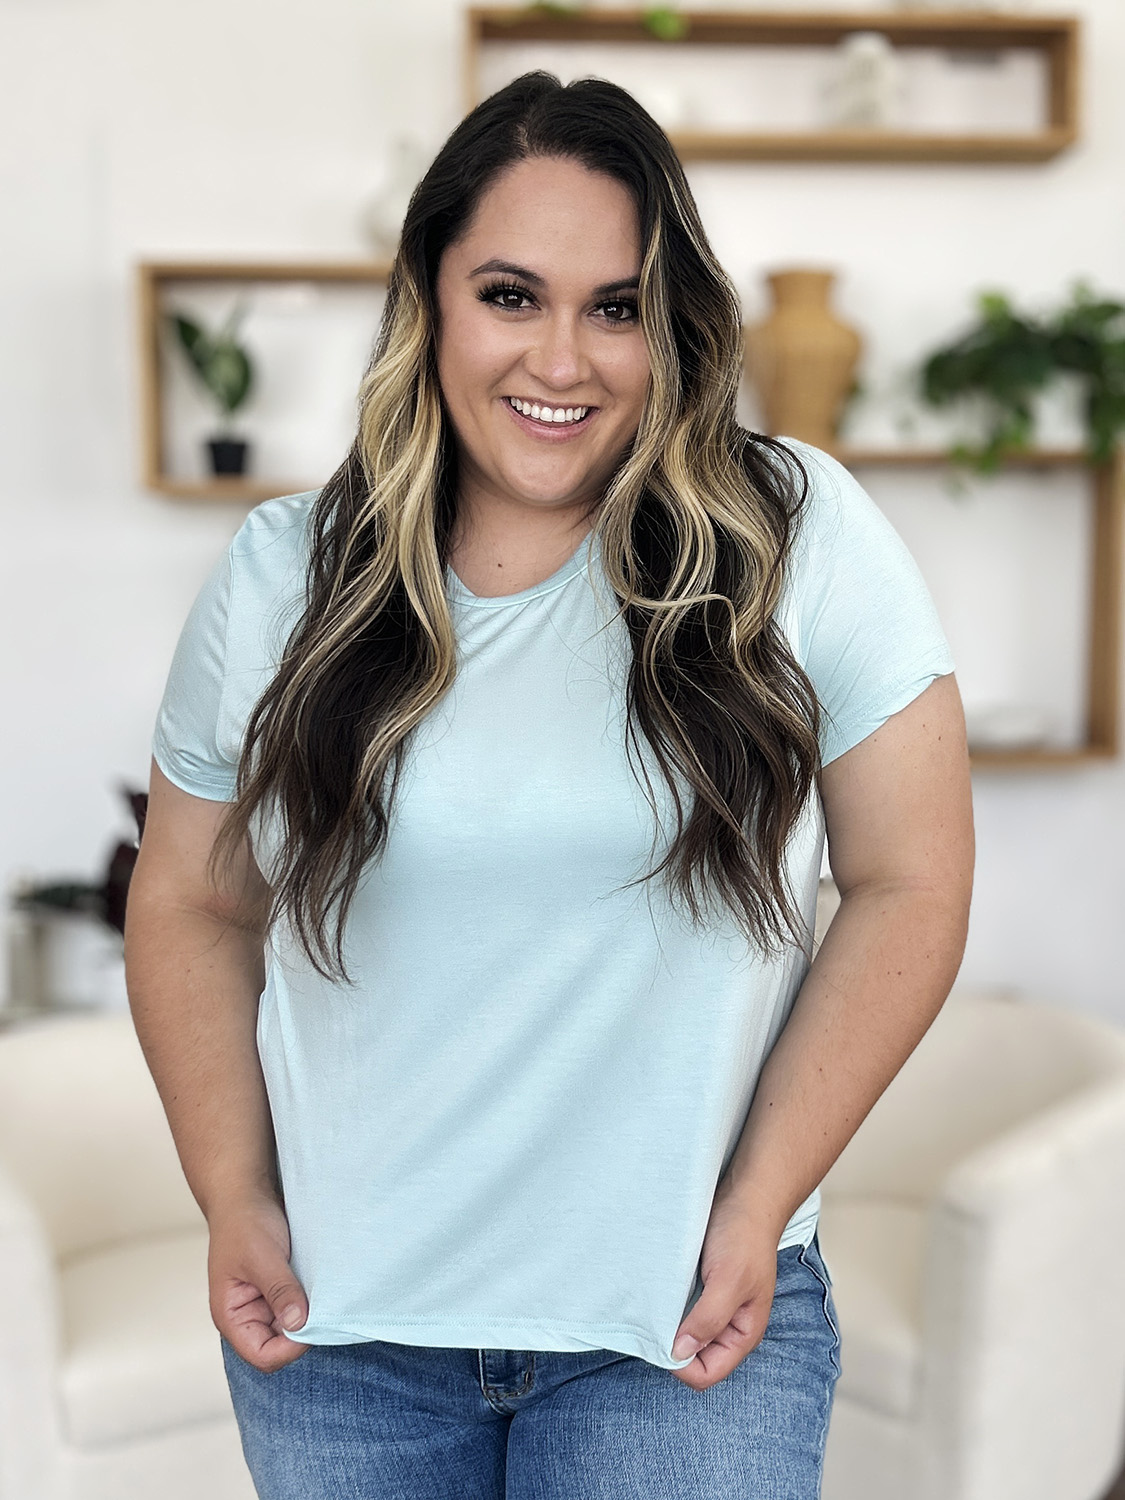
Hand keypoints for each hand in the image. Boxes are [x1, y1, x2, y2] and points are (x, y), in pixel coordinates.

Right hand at [207, 1191, 310, 1372]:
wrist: (246, 1195)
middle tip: (322, 1308)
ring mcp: (264, 1305)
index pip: (262, 1355)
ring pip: (292, 1329)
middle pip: (279, 1347)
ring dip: (308, 1316)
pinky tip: (320, 1287)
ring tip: (321, 1294)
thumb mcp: (262, 1257)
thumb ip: (279, 1291)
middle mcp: (247, 1316)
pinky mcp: (278, 1291)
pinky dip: (310, 1302)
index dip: (289, 1348)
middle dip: (301, 1332)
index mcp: (231, 1316)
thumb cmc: (244, 1223)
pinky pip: (298, 1309)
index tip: (312, 1323)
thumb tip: (298, 1323)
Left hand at [669, 1183, 780, 1390]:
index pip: (707, 1373)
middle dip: (672, 1346)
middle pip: (693, 1358)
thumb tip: (679, 1353)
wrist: (744, 1196)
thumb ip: (708, 1320)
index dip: (683, 1365)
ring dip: (667, 1325)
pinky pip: (678, 1310)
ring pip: (683, 1334)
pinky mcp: (700, 1287)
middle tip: (654, 1320)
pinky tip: (657, 1291)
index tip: (663, 1338)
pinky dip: (666, 1305)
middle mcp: (727, 1325)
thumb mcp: (729, 1281)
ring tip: (655, 1303)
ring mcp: (713, 1306)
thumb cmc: (743, 1237)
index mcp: (742, 1333)